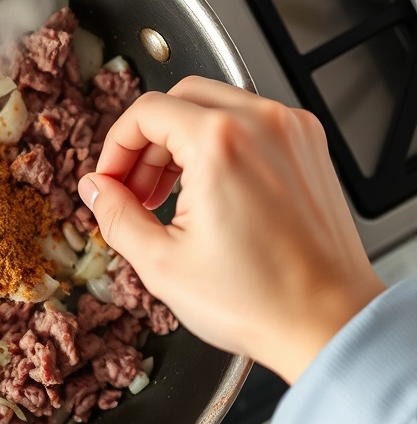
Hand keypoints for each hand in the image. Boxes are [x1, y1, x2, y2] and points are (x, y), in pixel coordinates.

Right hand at [77, 77, 384, 383]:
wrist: (328, 324)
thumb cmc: (259, 300)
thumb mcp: (162, 262)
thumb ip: (116, 215)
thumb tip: (95, 189)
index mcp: (220, 142)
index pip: (146, 112)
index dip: (115, 146)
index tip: (109, 180)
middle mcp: (261, 123)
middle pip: (180, 99)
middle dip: (146, 141)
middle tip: (133, 188)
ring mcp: (292, 132)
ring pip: (216, 107)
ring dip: (180, 142)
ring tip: (169, 196)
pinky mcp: (310, 148)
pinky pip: (250, 125)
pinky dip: (219, 145)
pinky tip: (207, 193)